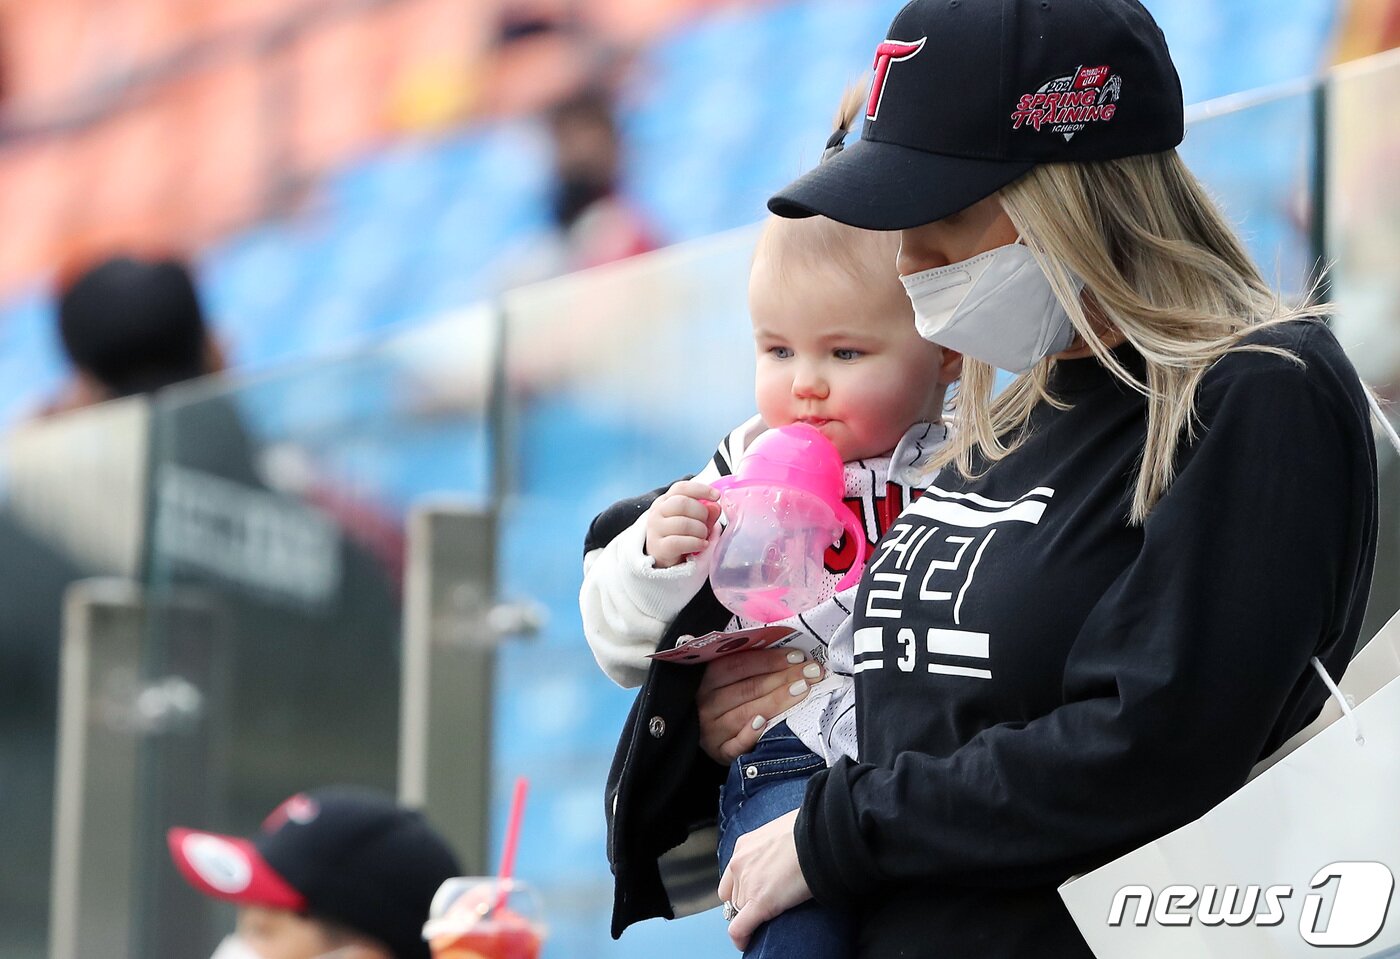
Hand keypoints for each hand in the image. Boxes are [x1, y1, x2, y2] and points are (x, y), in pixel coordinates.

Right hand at [644, 480, 720, 568]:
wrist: (662, 557)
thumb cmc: (681, 534)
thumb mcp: (694, 520)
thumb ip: (706, 512)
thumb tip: (715, 507)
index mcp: (666, 500)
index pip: (681, 488)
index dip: (701, 489)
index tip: (717, 496)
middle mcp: (657, 512)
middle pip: (682, 503)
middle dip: (701, 513)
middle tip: (706, 524)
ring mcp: (656, 529)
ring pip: (683, 523)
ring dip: (700, 530)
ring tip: (704, 537)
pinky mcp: (659, 547)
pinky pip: (679, 542)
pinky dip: (695, 543)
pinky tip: (702, 545)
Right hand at [697, 649, 822, 763]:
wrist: (710, 738)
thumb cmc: (728, 702)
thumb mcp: (731, 682)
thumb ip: (752, 668)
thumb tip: (791, 655)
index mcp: (709, 680)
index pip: (739, 665)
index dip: (770, 660)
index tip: (798, 656)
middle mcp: (707, 704)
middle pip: (748, 688)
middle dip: (783, 678)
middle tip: (811, 672)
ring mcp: (712, 730)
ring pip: (746, 713)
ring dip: (777, 701)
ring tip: (803, 690)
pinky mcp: (720, 752)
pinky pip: (734, 745)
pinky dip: (749, 735)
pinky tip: (765, 725)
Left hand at [718, 810, 812, 950]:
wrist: (819, 837)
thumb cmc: (810, 831)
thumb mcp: (782, 832)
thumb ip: (774, 846)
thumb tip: (785, 853)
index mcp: (744, 846)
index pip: (732, 875)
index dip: (740, 888)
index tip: (749, 895)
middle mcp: (739, 864)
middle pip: (734, 894)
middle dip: (745, 903)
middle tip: (761, 908)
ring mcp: (748, 884)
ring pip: (738, 911)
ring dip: (749, 917)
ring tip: (766, 920)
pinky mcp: (760, 903)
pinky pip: (740, 928)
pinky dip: (741, 938)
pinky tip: (746, 943)